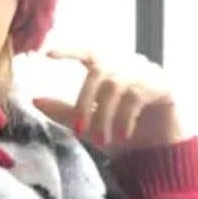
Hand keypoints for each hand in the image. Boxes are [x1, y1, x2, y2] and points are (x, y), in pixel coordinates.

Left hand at [32, 49, 188, 155]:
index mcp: (108, 68)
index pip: (86, 52)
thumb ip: (64, 110)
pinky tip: (122, 135)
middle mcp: (126, 64)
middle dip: (84, 102)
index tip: (46, 53)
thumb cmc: (121, 130)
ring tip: (102, 139)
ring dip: (104, 116)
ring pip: (115, 86)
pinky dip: (124, 119)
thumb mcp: (89, 122)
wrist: (161, 148)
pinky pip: (135, 97)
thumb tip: (34, 100)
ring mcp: (146, 72)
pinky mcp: (162, 85)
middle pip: (98, 72)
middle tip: (79, 129)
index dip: (67, 50)